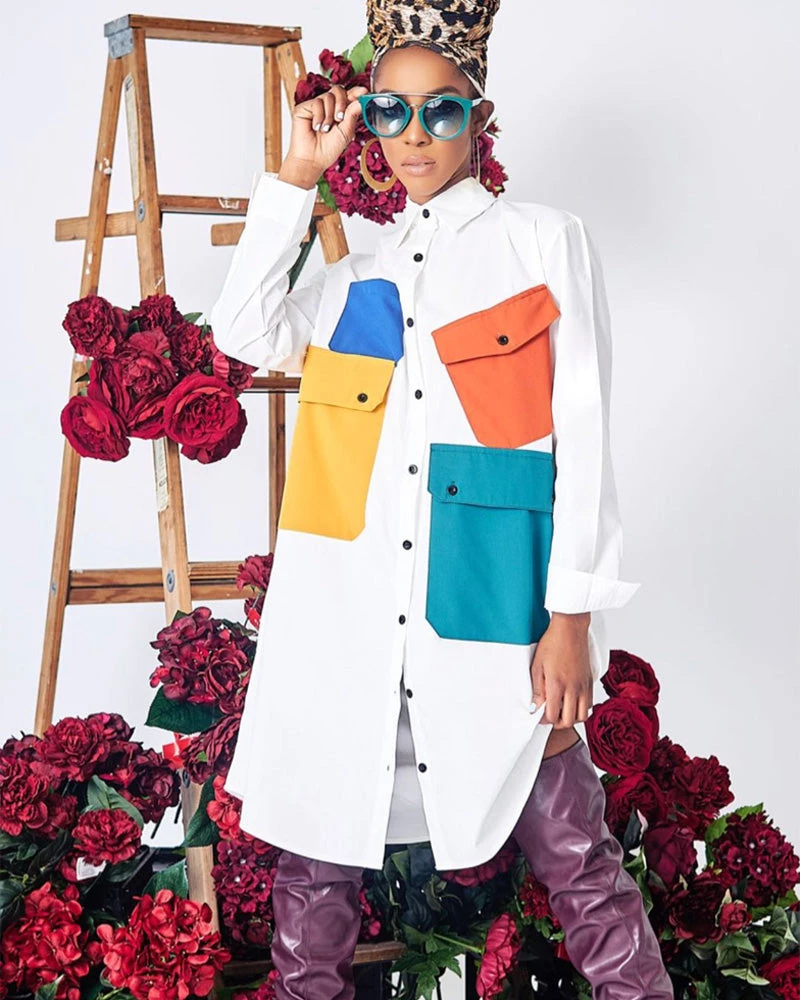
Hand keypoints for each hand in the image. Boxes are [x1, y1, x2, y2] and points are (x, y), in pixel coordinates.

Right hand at [280, 83, 369, 186]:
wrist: (312, 159)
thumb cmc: (329, 149)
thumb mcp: (346, 132)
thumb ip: (353, 115)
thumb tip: (361, 100)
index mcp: (340, 112)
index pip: (348, 96)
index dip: (356, 92)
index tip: (364, 91)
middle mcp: (328, 107)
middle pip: (338, 90)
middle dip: (342, 103)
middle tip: (340, 119)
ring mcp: (316, 106)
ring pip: (328, 96)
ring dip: (329, 115)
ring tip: (325, 130)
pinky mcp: (304, 108)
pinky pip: (316, 102)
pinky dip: (319, 116)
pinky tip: (316, 127)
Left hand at [530, 612, 592, 727]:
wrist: (571, 628)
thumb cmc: (552, 643)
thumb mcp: (537, 666)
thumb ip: (537, 689)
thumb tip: (535, 707)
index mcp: (557, 685)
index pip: (552, 716)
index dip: (544, 720)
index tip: (539, 716)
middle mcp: (573, 688)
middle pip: (568, 721)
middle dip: (557, 723)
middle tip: (550, 716)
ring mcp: (584, 685)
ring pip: (582, 716)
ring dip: (571, 718)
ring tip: (561, 710)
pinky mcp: (590, 681)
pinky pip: (590, 704)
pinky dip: (581, 708)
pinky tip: (571, 701)